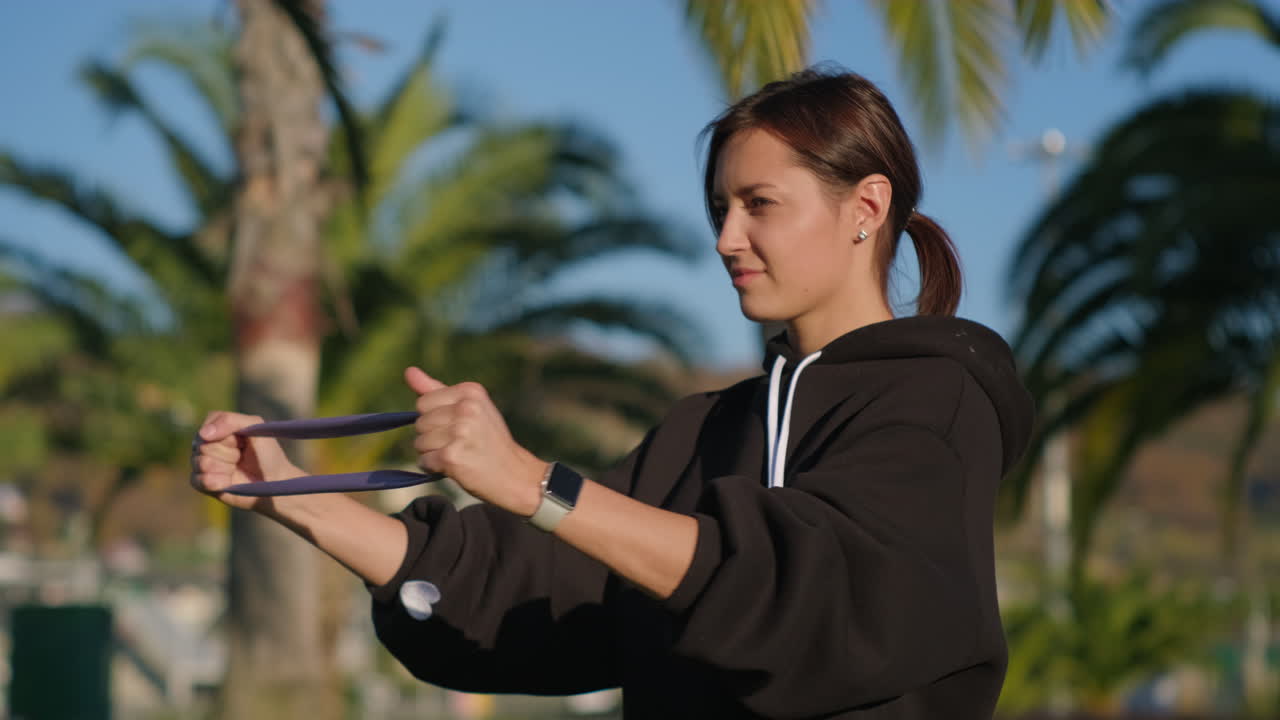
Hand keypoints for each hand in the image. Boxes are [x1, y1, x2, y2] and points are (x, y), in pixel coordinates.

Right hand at [189, 410, 302, 511]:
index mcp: (217, 428)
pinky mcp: (202, 483)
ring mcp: (202, 464)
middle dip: (227, 454)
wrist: (274, 483)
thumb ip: (230, 420)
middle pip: (203, 446)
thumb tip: (203, 433)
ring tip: (236, 470)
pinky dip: (217, 482)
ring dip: (224, 468)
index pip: (208, 428)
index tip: (242, 441)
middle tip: (241, 457)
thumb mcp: (255, 426)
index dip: (226, 436)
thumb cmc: (267, 453)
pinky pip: (198, 481)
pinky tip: (229, 483)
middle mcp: (206, 444)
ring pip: (201, 463)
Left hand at [405, 367, 546, 515]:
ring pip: (419, 443)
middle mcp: (466, 408)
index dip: (434, 418)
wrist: (514, 475)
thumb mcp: (470, 408)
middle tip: (460, 444)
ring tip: (458, 455)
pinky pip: (424, 461)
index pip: (423, 402)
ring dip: (432, 453)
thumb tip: (409, 371)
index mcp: (470, 391)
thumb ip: (437, 391)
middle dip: (432, 436)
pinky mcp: (452, 456)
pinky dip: (434, 468)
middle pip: (419, 422)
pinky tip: (454, 467)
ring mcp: (459, 432)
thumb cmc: (489, 441)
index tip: (457, 426)